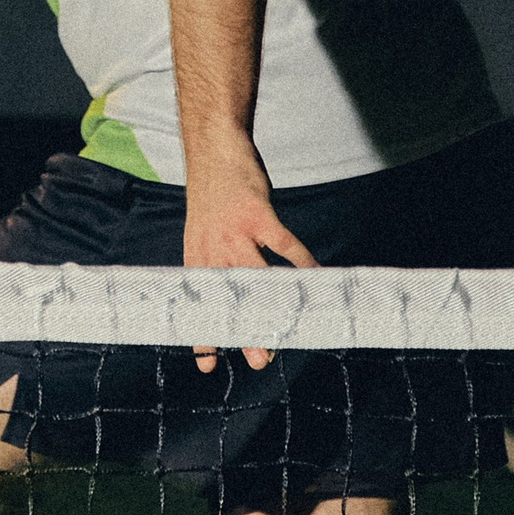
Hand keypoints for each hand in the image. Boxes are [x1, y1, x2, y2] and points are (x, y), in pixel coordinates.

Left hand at [182, 143, 317, 371]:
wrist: (215, 151)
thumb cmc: (212, 196)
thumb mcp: (200, 232)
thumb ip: (212, 261)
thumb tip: (229, 295)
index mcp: (197, 256)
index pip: (198, 304)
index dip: (203, 333)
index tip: (209, 363)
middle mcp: (213, 249)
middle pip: (229, 298)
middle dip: (243, 330)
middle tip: (258, 358)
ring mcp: (235, 232)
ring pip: (256, 278)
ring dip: (273, 305)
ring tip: (286, 329)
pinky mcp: (258, 214)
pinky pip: (285, 246)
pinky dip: (303, 263)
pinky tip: (316, 277)